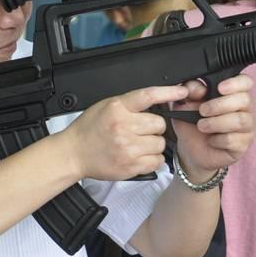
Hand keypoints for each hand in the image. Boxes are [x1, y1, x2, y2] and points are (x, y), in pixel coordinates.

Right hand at [63, 85, 189, 180]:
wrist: (74, 153)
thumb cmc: (89, 129)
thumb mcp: (106, 106)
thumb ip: (130, 104)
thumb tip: (158, 100)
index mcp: (117, 108)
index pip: (148, 95)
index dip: (169, 92)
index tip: (182, 91)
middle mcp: (123, 126)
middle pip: (160, 124)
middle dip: (154, 128)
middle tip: (140, 130)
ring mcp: (128, 147)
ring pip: (160, 143)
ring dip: (153, 144)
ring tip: (137, 144)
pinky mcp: (131, 165)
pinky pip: (157, 161)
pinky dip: (151, 159)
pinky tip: (138, 155)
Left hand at [172, 74, 254, 182]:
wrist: (190, 149)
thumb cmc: (191, 122)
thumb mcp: (185, 103)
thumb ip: (190, 90)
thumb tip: (200, 88)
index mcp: (233, 93)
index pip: (245, 81)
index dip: (236, 83)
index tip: (219, 88)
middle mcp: (244, 108)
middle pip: (244, 99)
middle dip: (220, 105)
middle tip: (202, 111)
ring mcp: (246, 127)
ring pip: (240, 120)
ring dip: (216, 123)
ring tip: (202, 126)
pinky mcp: (243, 144)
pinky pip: (234, 139)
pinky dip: (218, 140)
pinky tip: (211, 140)